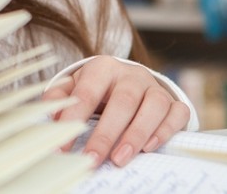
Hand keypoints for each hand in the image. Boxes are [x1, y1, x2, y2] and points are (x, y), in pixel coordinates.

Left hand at [42, 56, 190, 167]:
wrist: (129, 80)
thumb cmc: (99, 88)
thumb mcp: (76, 86)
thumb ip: (60, 98)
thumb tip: (50, 116)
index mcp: (103, 68)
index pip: (87, 92)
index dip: (74, 119)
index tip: (63, 147)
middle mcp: (132, 75)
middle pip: (123, 101)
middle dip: (106, 133)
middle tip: (92, 158)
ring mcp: (155, 87)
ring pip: (153, 105)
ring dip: (136, 134)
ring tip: (120, 158)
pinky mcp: (173, 102)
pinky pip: (176, 113)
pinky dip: (165, 131)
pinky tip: (149, 148)